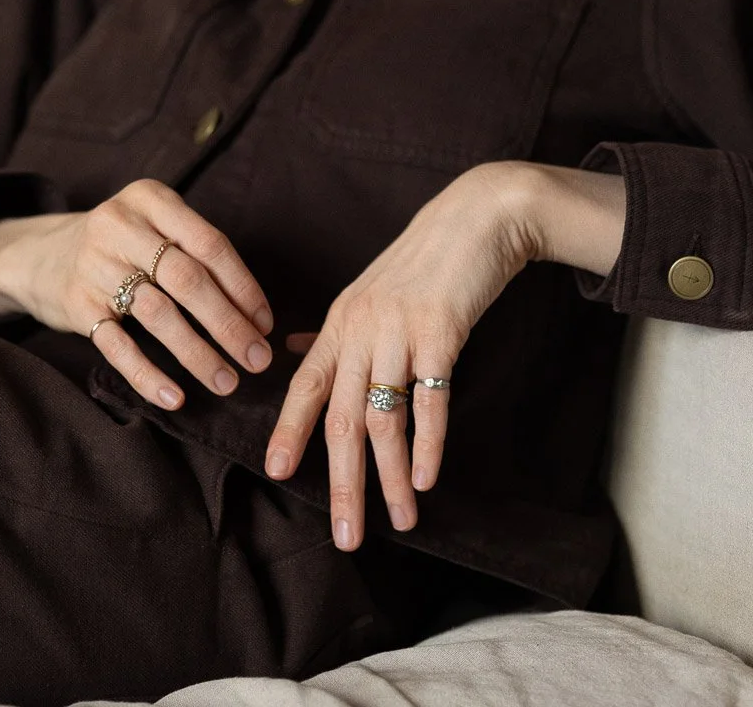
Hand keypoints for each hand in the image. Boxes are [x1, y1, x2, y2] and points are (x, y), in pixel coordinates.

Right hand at [0, 178, 274, 409]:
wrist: (38, 254)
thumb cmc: (119, 246)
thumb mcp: (152, 225)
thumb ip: (196, 253)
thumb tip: (255, 316)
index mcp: (151, 200)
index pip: (210, 244)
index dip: (244, 288)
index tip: (266, 325)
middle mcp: (121, 226)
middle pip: (187, 279)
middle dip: (228, 324)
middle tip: (257, 359)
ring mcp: (95, 265)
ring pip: (157, 313)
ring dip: (197, 353)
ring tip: (226, 381)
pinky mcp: (75, 304)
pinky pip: (117, 345)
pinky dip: (147, 375)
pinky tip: (174, 397)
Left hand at [262, 162, 539, 550]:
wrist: (477, 219)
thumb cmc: (424, 262)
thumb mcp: (368, 292)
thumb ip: (334, 331)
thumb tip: (293, 351)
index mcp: (340, 324)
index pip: (306, 386)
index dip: (289, 430)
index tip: (275, 472)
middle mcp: (361, 330)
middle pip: (341, 418)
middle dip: (342, 482)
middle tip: (345, 534)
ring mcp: (399, 331)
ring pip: (385, 418)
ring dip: (390, 477)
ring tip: (400, 522)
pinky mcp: (441, 332)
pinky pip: (430, 399)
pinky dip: (428, 442)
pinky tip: (426, 479)